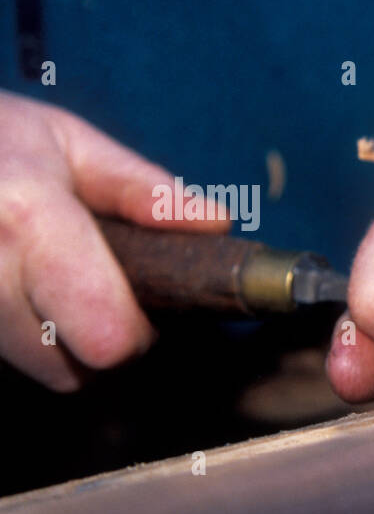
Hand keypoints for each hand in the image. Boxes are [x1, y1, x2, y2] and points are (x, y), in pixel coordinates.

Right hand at [0, 90, 226, 390]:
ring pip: (37, 371)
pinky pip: (6, 358)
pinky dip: (22, 336)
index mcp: (29, 218)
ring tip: (49, 284)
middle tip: (90, 290)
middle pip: (72, 369)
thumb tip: (214, 224)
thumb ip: (144, 189)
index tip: (137, 304)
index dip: (135, 332)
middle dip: (96, 340)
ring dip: (56, 344)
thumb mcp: (70, 143)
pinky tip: (21, 293)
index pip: (107, 337)